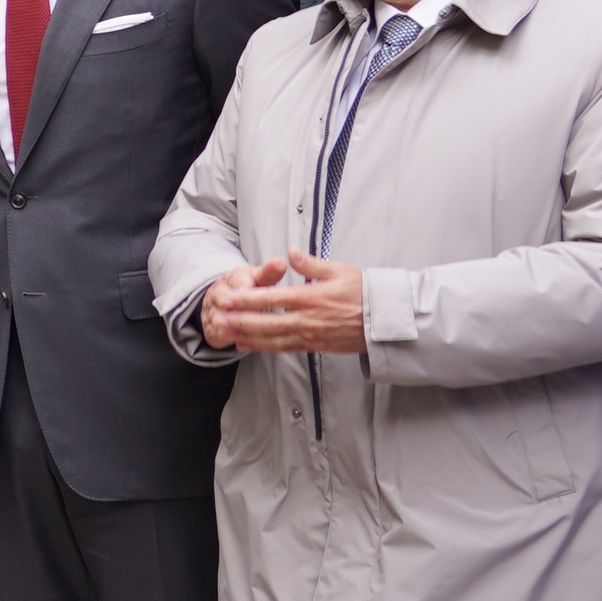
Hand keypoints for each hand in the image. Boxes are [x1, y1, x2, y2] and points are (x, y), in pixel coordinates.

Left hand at [208, 252, 366, 353]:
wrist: (384, 322)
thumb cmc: (364, 293)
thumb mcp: (339, 271)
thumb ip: (311, 264)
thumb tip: (290, 253)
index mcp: (310, 297)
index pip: (271, 299)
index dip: (246, 300)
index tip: (227, 298)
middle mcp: (306, 319)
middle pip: (266, 322)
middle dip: (239, 321)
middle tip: (216, 319)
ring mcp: (309, 335)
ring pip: (271, 338)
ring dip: (247, 336)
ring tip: (224, 333)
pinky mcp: (314, 346)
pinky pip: (284, 348)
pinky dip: (264, 347)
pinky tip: (248, 344)